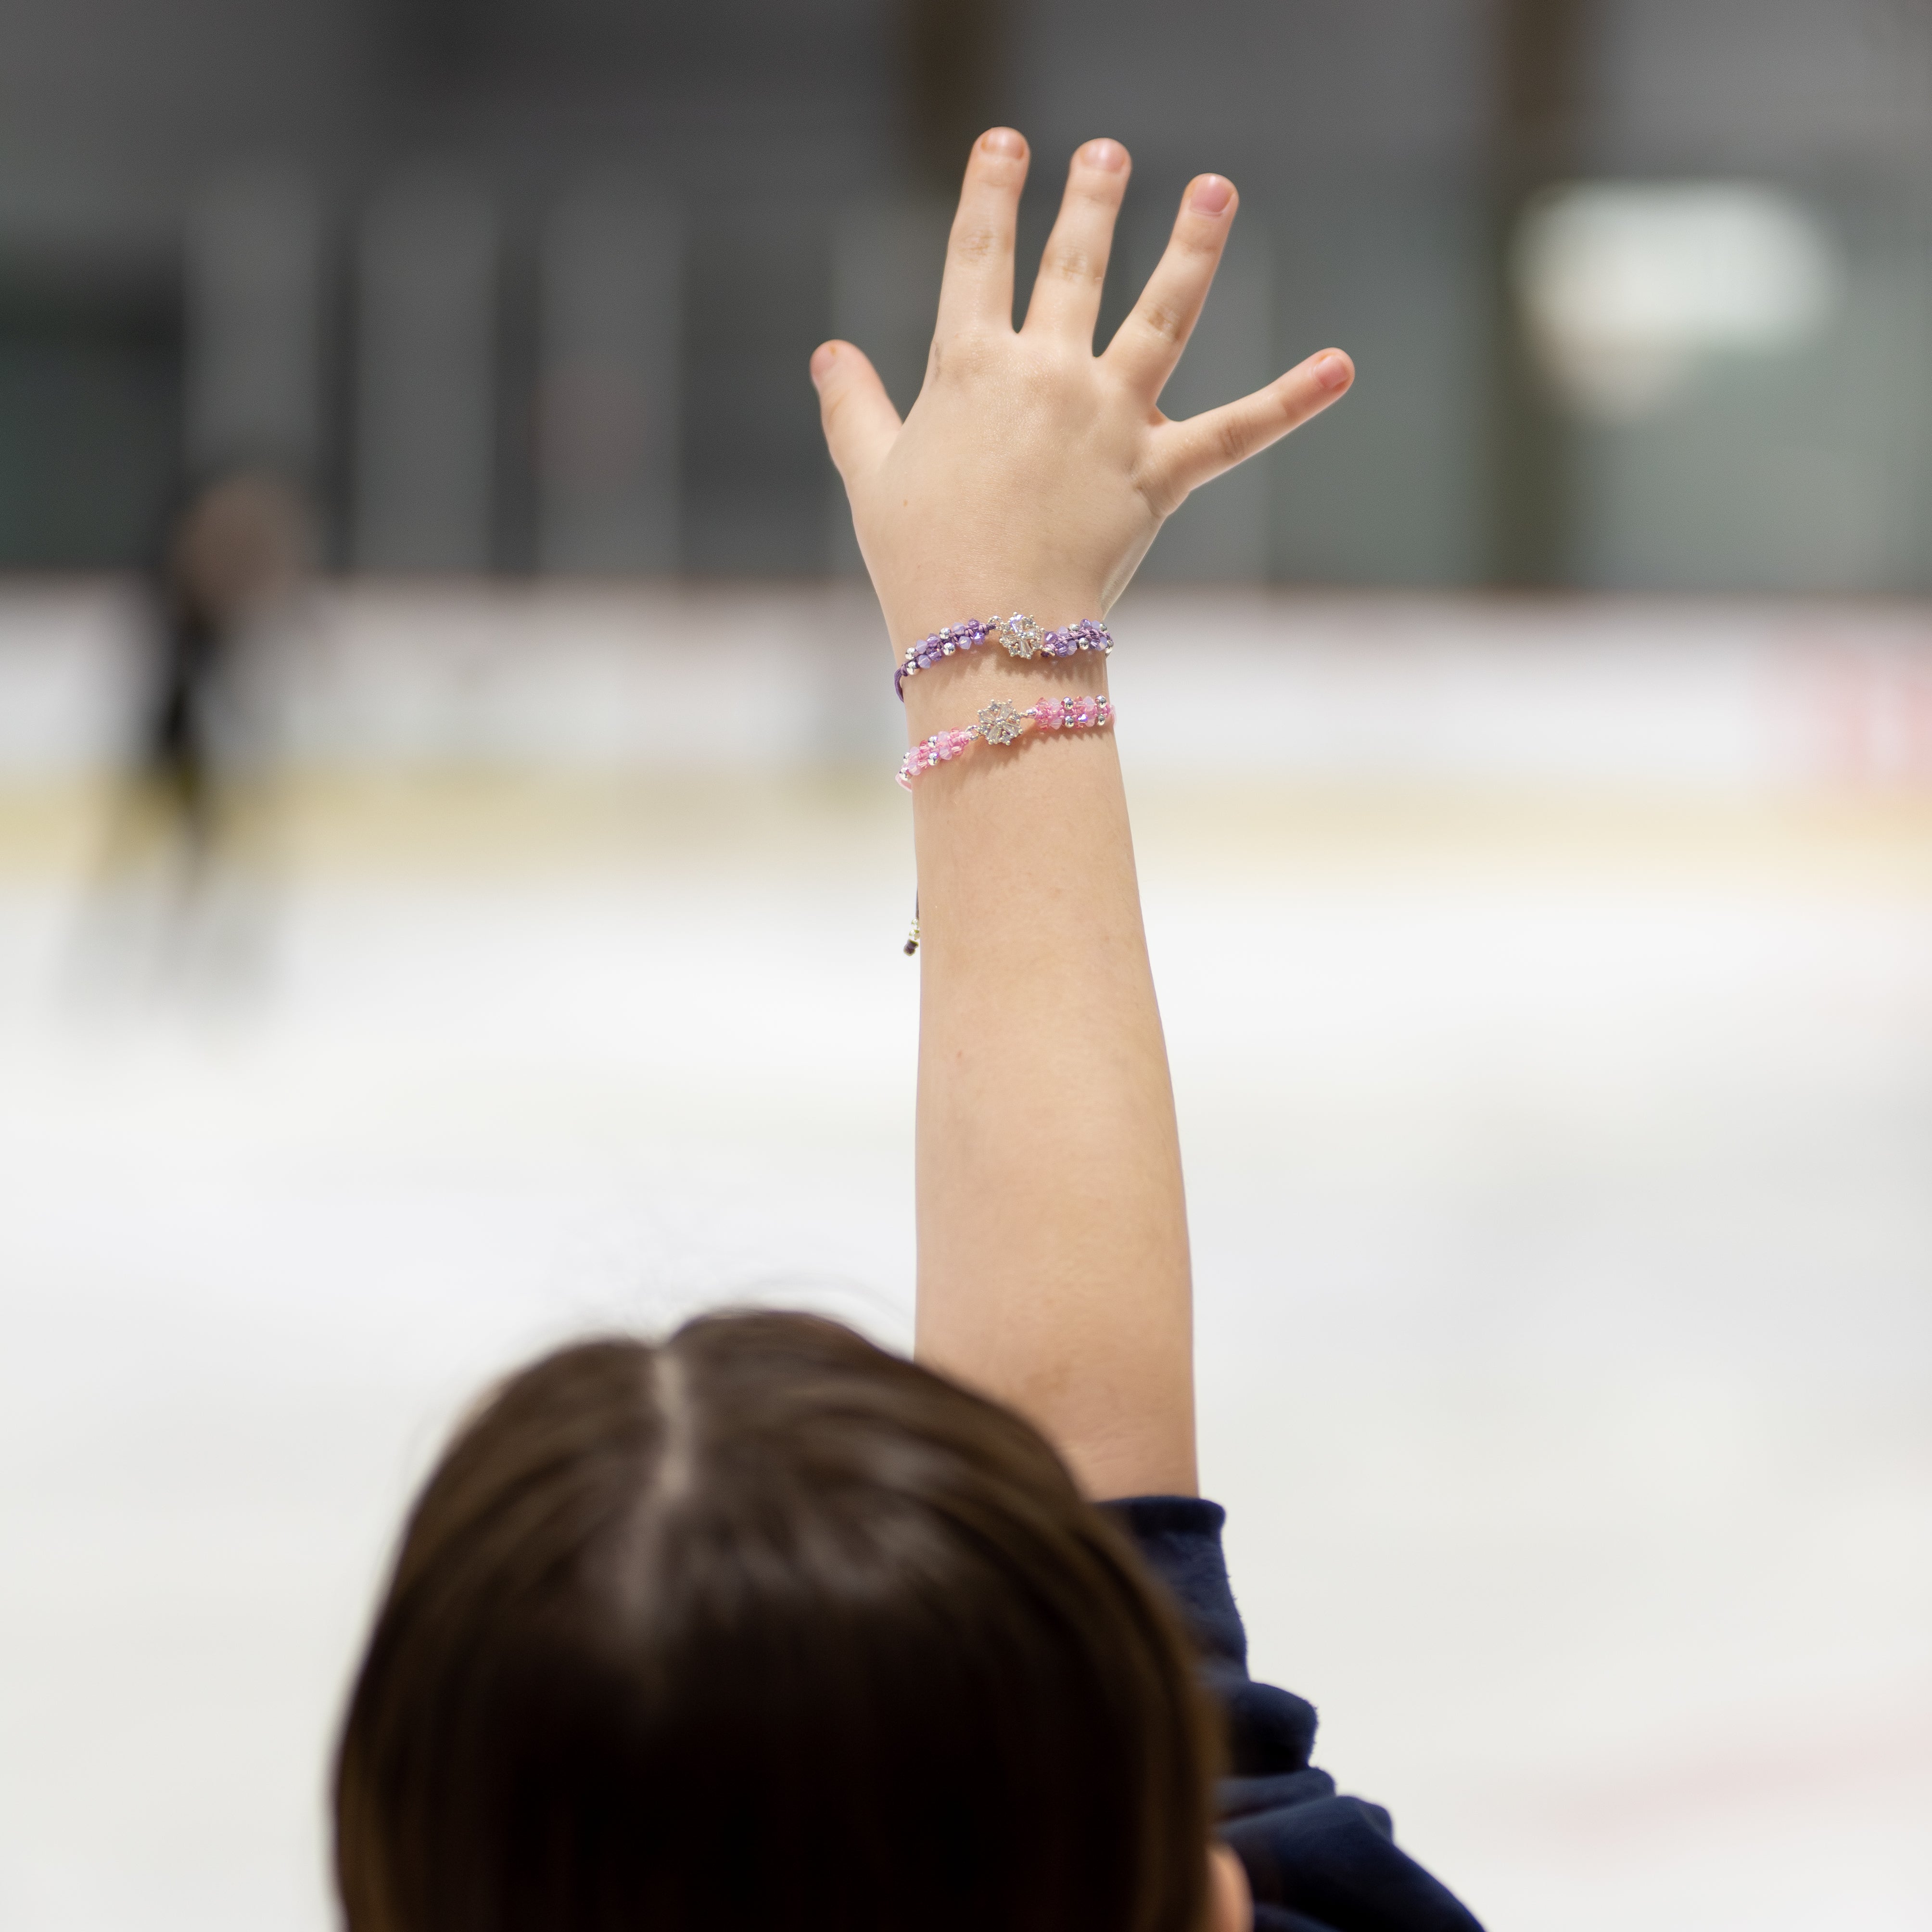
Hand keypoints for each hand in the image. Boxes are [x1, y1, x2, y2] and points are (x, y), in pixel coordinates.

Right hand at [812, 127, 1352, 649]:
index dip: (989, 195)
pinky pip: (1236, 432)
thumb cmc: (919, 561)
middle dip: (1089, 201)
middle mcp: (1045, 376)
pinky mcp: (1158, 474)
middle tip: (1105, 154)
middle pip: (1073, 267)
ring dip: (1192, 246)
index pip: (978, 258)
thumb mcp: (871, 478)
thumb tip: (828, 355)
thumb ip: (852, 411)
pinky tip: (1342, 365)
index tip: (1005, 144)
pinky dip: (1291, 400)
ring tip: (1215, 189)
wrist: (985, 635)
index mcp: (969, 369)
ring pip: (1161, 316)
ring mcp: (1109, 421)